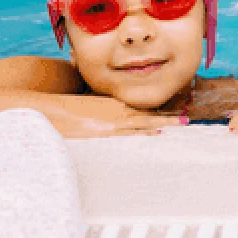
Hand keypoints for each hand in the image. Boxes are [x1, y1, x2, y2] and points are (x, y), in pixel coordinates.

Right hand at [46, 95, 189, 137]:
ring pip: (144, 121)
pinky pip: (130, 132)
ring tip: (182, 123)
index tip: (174, 111)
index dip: (158, 111)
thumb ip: (103, 111)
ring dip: (164, 122)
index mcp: (113, 103)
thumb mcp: (89, 107)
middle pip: (148, 114)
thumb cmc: (67, 110)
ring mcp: (112, 120)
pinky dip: (144, 132)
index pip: (141, 107)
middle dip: (168, 116)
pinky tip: (157, 134)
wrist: (50, 110)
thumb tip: (111, 116)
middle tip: (187, 119)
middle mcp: (116, 109)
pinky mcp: (105, 130)